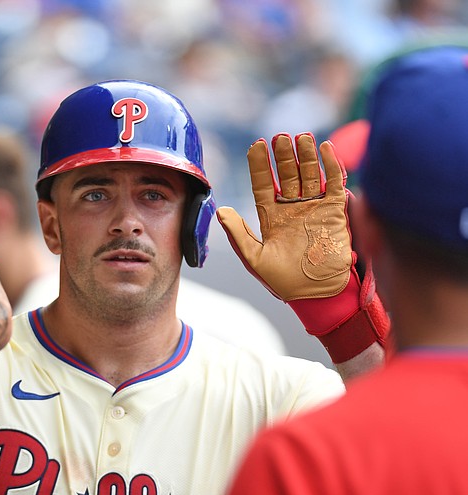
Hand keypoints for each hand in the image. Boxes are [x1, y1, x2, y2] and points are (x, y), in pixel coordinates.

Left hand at [217, 133, 350, 300]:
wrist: (316, 295)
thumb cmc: (283, 282)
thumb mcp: (254, 259)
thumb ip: (238, 234)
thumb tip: (221, 210)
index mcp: (271, 218)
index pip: (262, 184)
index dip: (259, 165)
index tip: (256, 145)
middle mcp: (292, 209)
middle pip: (286, 175)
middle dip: (283, 156)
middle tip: (279, 136)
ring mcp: (314, 209)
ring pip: (309, 174)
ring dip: (305, 155)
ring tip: (300, 137)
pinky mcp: (335, 213)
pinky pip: (334, 184)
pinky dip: (332, 166)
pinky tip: (326, 148)